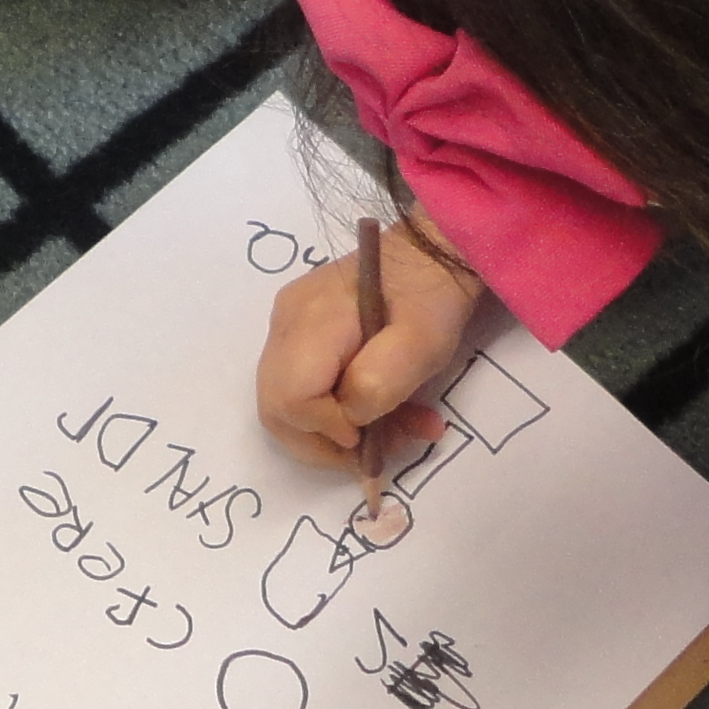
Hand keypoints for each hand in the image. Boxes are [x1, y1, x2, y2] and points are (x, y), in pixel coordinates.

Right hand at [256, 220, 485, 464]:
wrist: (432, 255)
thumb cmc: (431, 298)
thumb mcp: (421, 345)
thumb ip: (377, 385)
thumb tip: (348, 421)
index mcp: (310, 321)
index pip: (289, 399)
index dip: (326, 427)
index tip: (372, 432)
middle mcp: (285, 323)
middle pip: (276, 408)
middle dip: (325, 443)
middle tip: (375, 452)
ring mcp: (288, 327)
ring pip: (288, 404)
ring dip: (338, 433)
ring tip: (396, 432)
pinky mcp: (301, 334)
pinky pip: (303, 387)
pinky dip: (337, 412)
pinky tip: (382, 412)